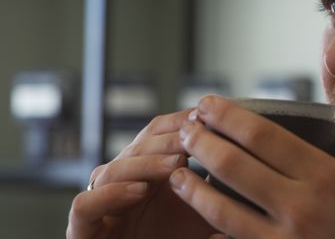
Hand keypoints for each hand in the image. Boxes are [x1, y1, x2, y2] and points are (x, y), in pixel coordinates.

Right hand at [67, 110, 217, 238]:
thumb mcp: (206, 216)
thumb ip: (215, 189)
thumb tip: (243, 155)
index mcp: (149, 174)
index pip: (156, 134)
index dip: (179, 122)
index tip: (205, 115)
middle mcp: (123, 185)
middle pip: (135, 147)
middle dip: (166, 138)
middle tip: (194, 135)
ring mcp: (101, 206)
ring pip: (110, 170)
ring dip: (144, 163)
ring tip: (176, 163)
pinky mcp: (82, 231)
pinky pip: (85, 205)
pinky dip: (110, 194)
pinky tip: (139, 190)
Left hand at [169, 95, 334, 238]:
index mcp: (327, 177)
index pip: (263, 136)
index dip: (227, 117)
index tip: (207, 104)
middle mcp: (301, 206)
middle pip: (234, 165)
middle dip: (201, 142)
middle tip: (185, 130)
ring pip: (222, 210)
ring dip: (192, 187)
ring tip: (176, 172)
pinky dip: (211, 233)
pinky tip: (198, 221)